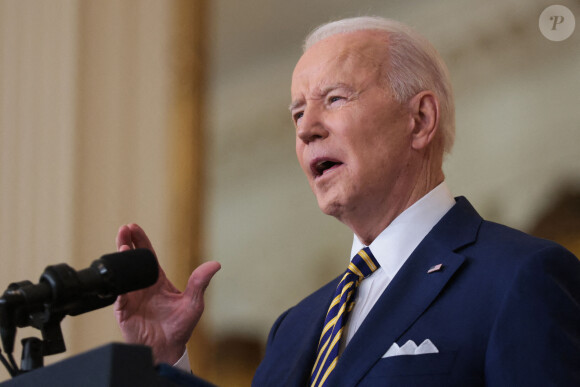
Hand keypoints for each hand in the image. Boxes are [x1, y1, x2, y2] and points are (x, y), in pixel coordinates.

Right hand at [114, 223, 220, 363]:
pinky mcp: (123, 310)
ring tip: (123, 245)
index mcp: (157, 280)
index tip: (133, 226)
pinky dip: (118, 283)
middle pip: (132, 259)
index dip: (140, 240)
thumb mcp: (194, 302)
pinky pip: (118, 294)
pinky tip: (119, 273)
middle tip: (123, 229)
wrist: (167, 349)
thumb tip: (216, 264)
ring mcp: (131, 297)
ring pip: (122, 273)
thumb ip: (200, 282)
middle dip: (126, 242)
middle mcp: (142, 286)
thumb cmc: (179, 327)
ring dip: (121, 258)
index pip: (147, 255)